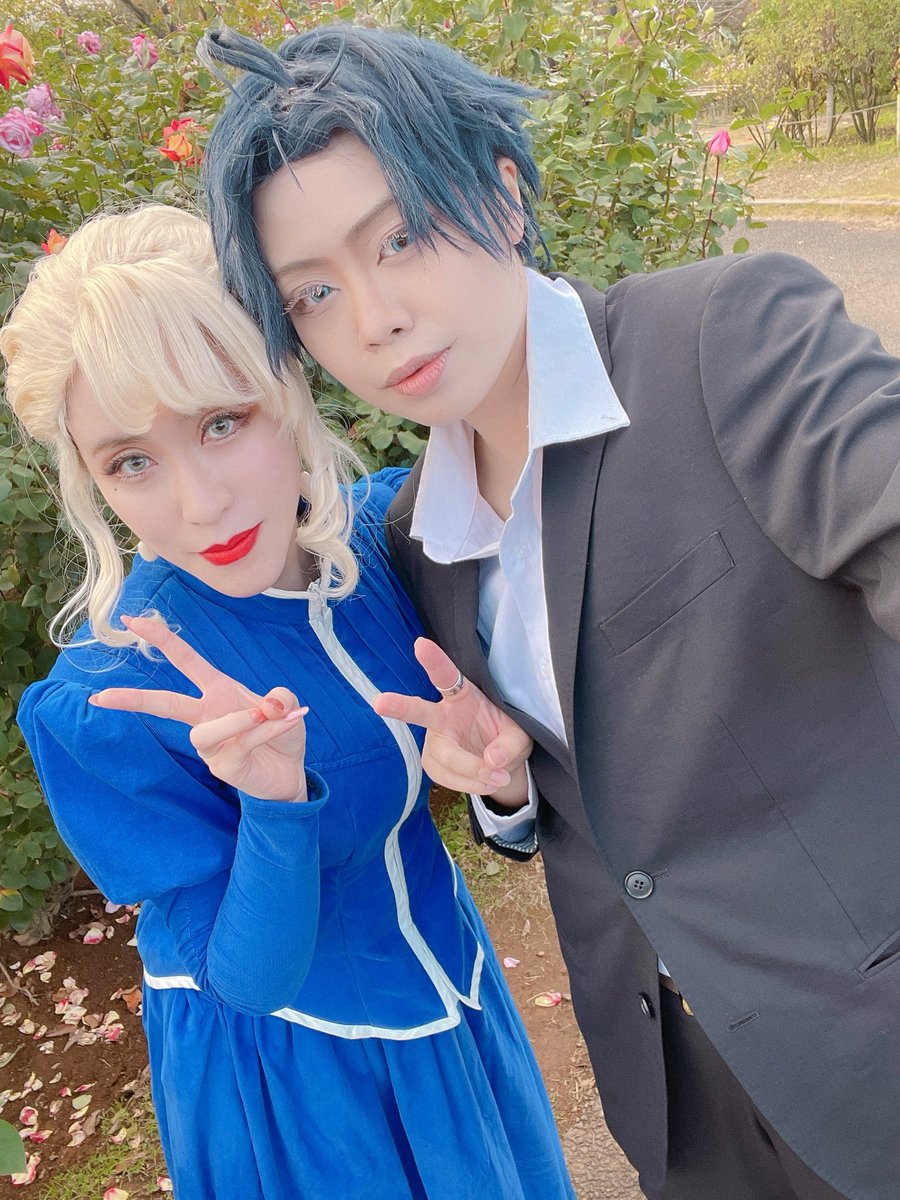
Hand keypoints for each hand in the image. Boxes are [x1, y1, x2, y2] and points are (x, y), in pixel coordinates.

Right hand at [89, 616, 309, 801]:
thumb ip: (281, 697)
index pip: (184, 660)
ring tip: (262, 714)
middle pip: (165, 703)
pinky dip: (265, 731)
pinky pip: (240, 744)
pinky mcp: (223, 767)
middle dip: (134, 698)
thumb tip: (268, 705)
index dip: (160, 638)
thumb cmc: (279, 732)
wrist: (291, 772)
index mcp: (216, 690)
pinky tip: (285, 723)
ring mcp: (211, 745)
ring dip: (235, 720)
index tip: (132, 621)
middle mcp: (207, 715)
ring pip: (204, 732)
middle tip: (102, 697)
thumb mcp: (287, 705)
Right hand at [372, 638, 531, 805]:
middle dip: (399, 706)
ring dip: (475, 771)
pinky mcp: (431, 762)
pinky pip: (447, 777)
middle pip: (419, 711)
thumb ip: (510, 745)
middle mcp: (442, 715)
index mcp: (463, 695)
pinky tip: (484, 780)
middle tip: (379, 702)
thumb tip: (491, 761)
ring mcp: (434, 740)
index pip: (446, 675)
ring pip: (447, 758)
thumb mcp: (520, 736)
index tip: (420, 644)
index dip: (434, 660)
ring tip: (499, 776)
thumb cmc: (506, 737)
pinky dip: (471, 783)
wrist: (500, 764)